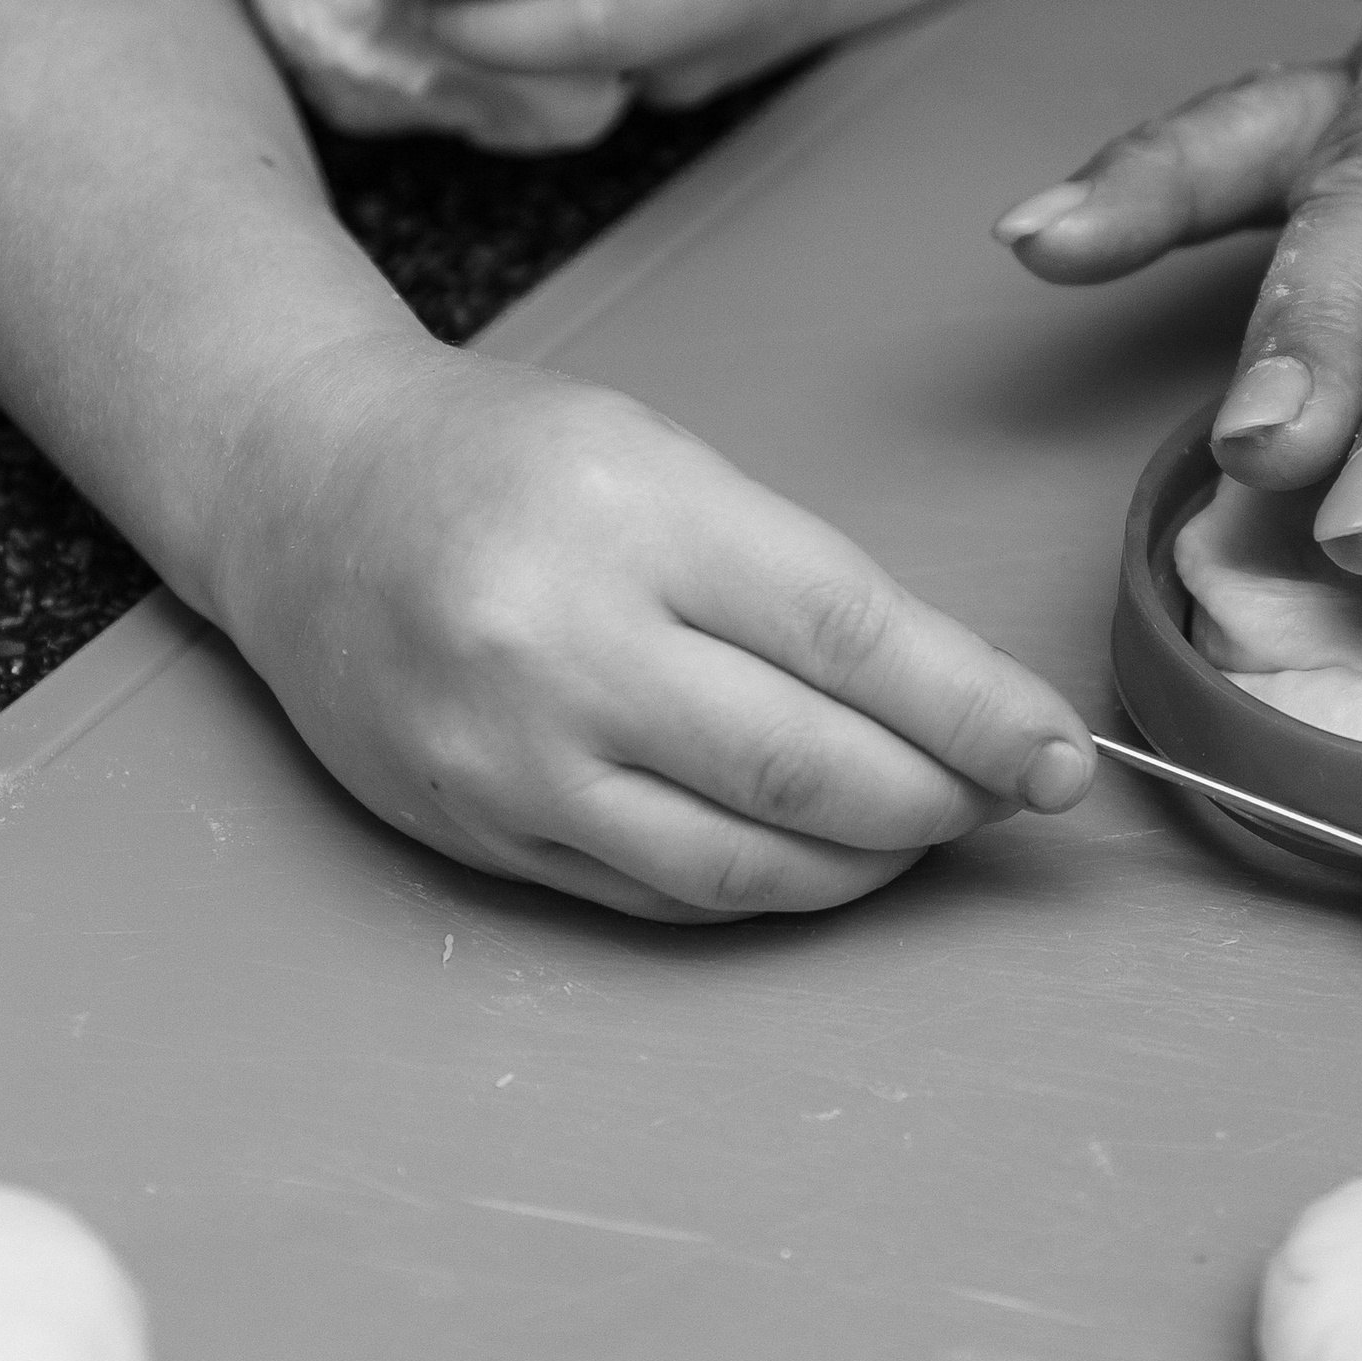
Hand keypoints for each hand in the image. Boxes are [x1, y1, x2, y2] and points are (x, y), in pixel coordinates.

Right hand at [213, 334, 1094, 919]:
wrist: (299, 493)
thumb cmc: (509, 462)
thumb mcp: (668, 463)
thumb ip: (803, 586)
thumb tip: (964, 709)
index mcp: (634, 517)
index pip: (853, 638)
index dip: (979, 712)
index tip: (1062, 758)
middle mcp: (564, 645)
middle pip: (811, 770)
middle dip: (944, 801)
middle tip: (1006, 794)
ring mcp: (511, 758)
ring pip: (745, 863)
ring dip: (869, 864)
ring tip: (924, 828)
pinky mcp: (476, 835)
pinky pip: (664, 898)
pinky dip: (766, 887)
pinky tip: (815, 853)